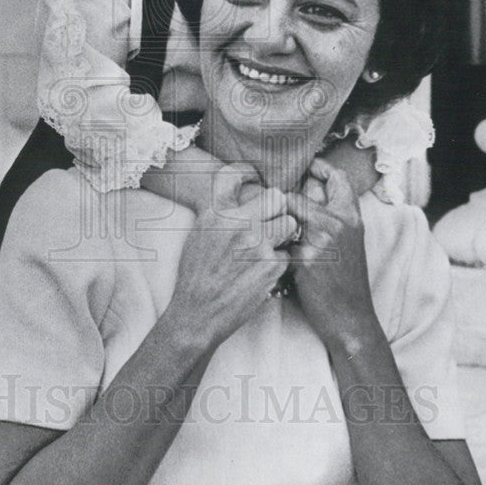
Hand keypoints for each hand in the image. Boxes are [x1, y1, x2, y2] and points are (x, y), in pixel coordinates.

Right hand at [167, 166, 296, 348]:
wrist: (198, 312)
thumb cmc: (196, 275)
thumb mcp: (199, 235)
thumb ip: (218, 213)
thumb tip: (238, 197)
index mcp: (215, 213)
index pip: (232, 175)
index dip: (246, 172)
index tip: (253, 175)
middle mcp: (236, 223)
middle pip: (275, 198)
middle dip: (276, 210)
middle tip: (270, 223)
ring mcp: (256, 243)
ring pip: (289, 224)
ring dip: (283, 235)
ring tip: (270, 247)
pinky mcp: (271, 265)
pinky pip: (287, 254)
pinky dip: (279, 264)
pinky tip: (263, 272)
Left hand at [286, 158, 378, 350]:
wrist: (350, 317)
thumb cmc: (345, 279)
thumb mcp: (349, 241)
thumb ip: (332, 215)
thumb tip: (306, 190)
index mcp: (351, 216)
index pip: (337, 177)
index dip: (319, 168)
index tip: (304, 170)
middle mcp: (338, 223)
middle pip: (297, 194)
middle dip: (280, 202)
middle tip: (270, 211)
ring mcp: (321, 240)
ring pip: (283, 215)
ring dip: (271, 224)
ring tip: (265, 235)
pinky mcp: (304, 259)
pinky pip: (277, 242)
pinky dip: (270, 249)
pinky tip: (267, 258)